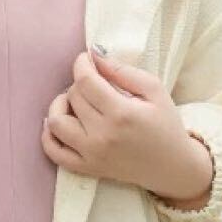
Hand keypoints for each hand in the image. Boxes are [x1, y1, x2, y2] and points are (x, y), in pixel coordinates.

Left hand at [41, 46, 213, 207]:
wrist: (172, 166)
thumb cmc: (166, 125)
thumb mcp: (154, 90)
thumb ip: (122, 70)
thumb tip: (94, 54)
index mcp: (121, 113)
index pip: (85, 80)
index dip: (82, 64)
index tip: (86, 59)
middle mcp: (102, 135)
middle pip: (72, 97)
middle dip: (79, 83)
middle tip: (93, 84)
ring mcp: (91, 154)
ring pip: (56, 122)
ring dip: (60, 106)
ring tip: (75, 103)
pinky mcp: (87, 168)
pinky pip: (54, 152)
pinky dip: (49, 136)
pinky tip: (60, 123)